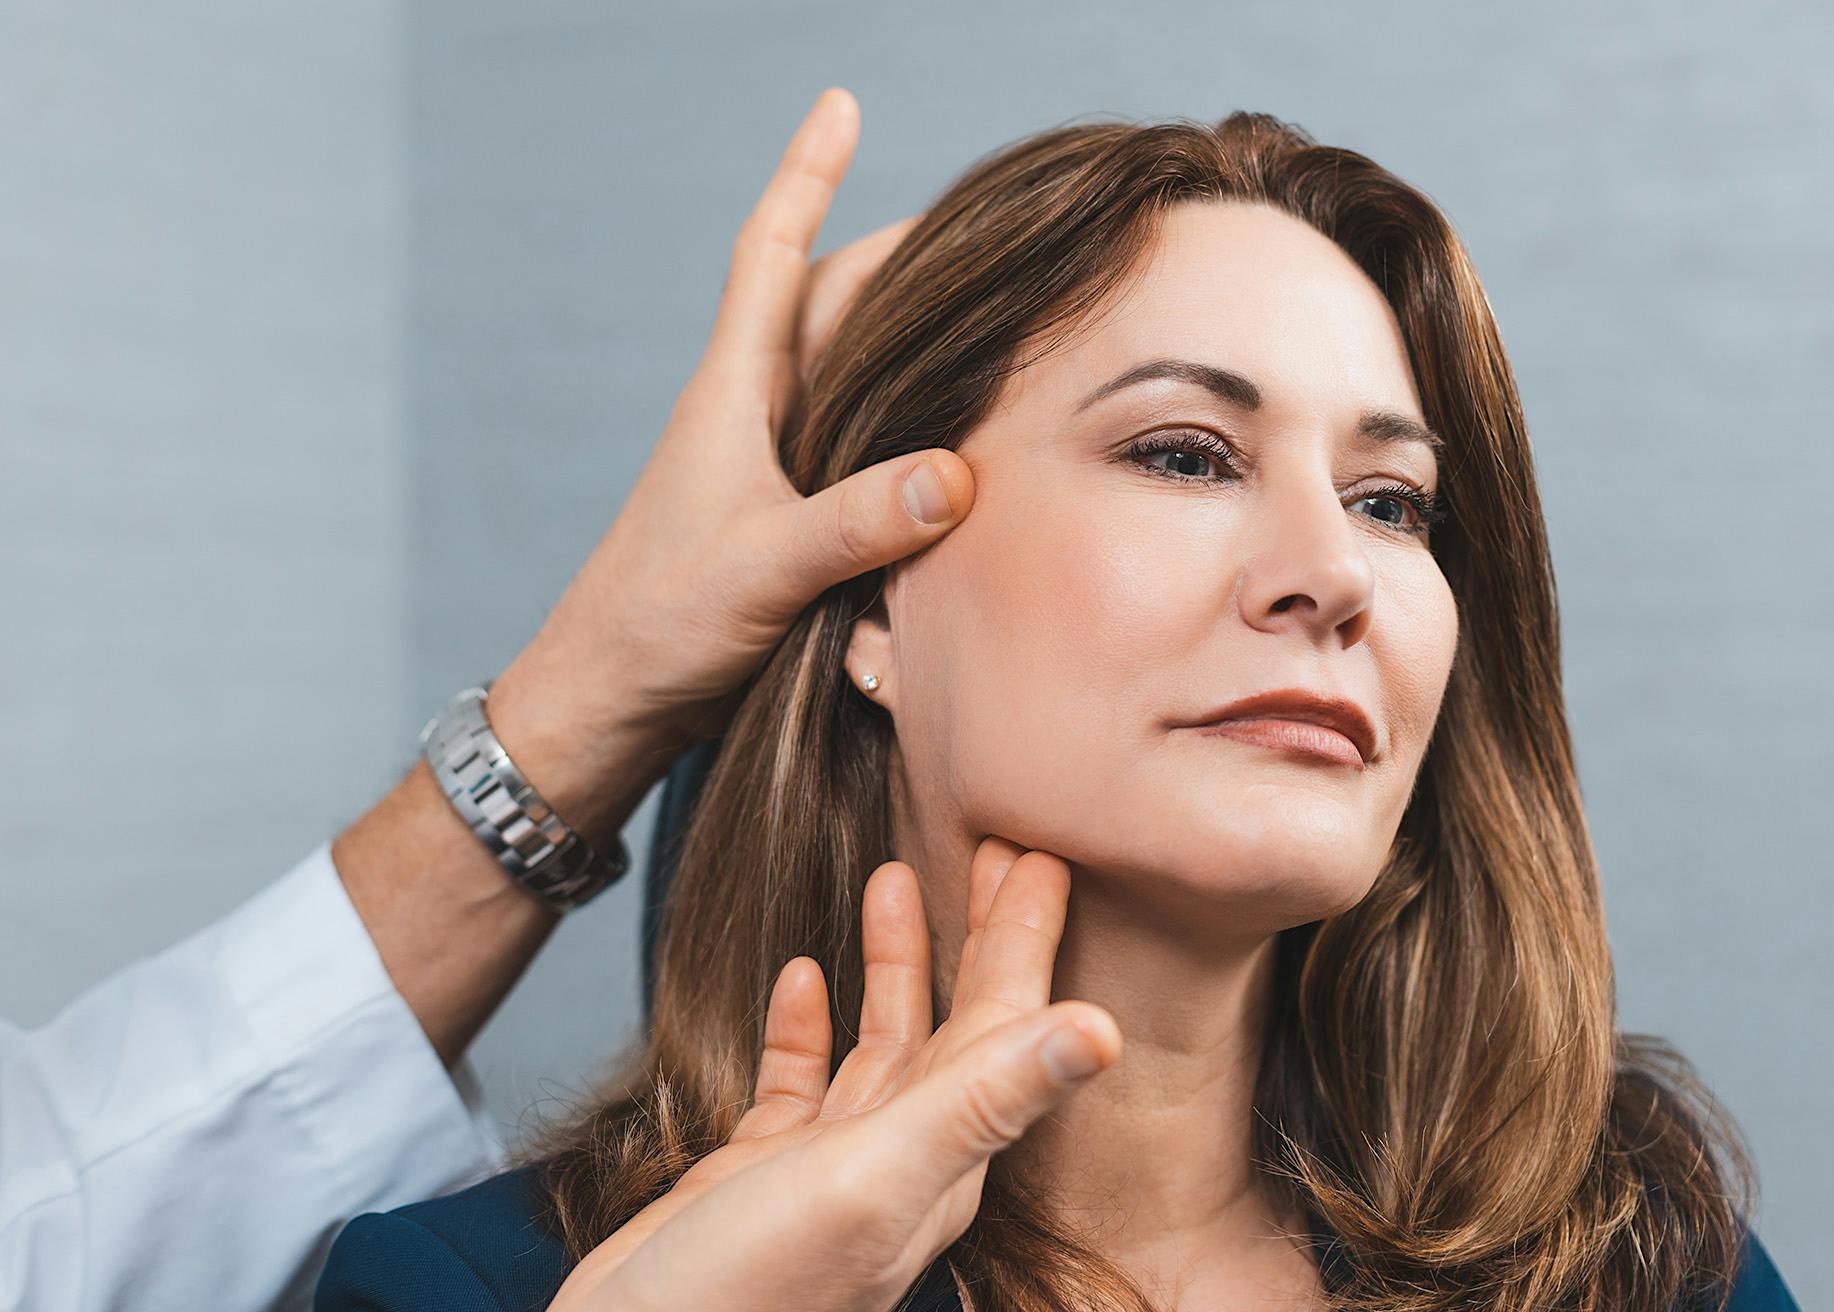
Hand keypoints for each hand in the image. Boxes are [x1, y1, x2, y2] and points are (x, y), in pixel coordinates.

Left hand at [485, 87, 973, 840]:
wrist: (613, 699)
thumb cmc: (659, 623)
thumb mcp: (762, 567)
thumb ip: (854, 522)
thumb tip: (954, 473)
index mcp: (734, 394)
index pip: (775, 256)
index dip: (806, 176)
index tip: (837, 104)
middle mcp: (757, 415)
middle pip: (837, 303)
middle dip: (902, 255)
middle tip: (985, 226)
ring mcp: (776, 467)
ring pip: (858, 376)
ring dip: (914, 341)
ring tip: (995, 314)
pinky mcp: (793, 519)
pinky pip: (866, 449)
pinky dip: (913, 430)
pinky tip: (961, 442)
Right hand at [547, 838, 1122, 1311]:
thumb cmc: (749, 1290)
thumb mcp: (877, 1177)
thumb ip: (984, 1099)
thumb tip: (1103, 1032)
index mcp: (947, 1154)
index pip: (1007, 1023)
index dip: (1026, 938)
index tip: (1047, 856)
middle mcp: (904, 1157)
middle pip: (958, 1023)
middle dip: (979, 934)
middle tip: (998, 846)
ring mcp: (834, 1166)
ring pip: (884, 1042)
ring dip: (894, 962)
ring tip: (892, 877)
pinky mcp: (764, 1173)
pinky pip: (802, 1080)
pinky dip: (808, 1023)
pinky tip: (802, 974)